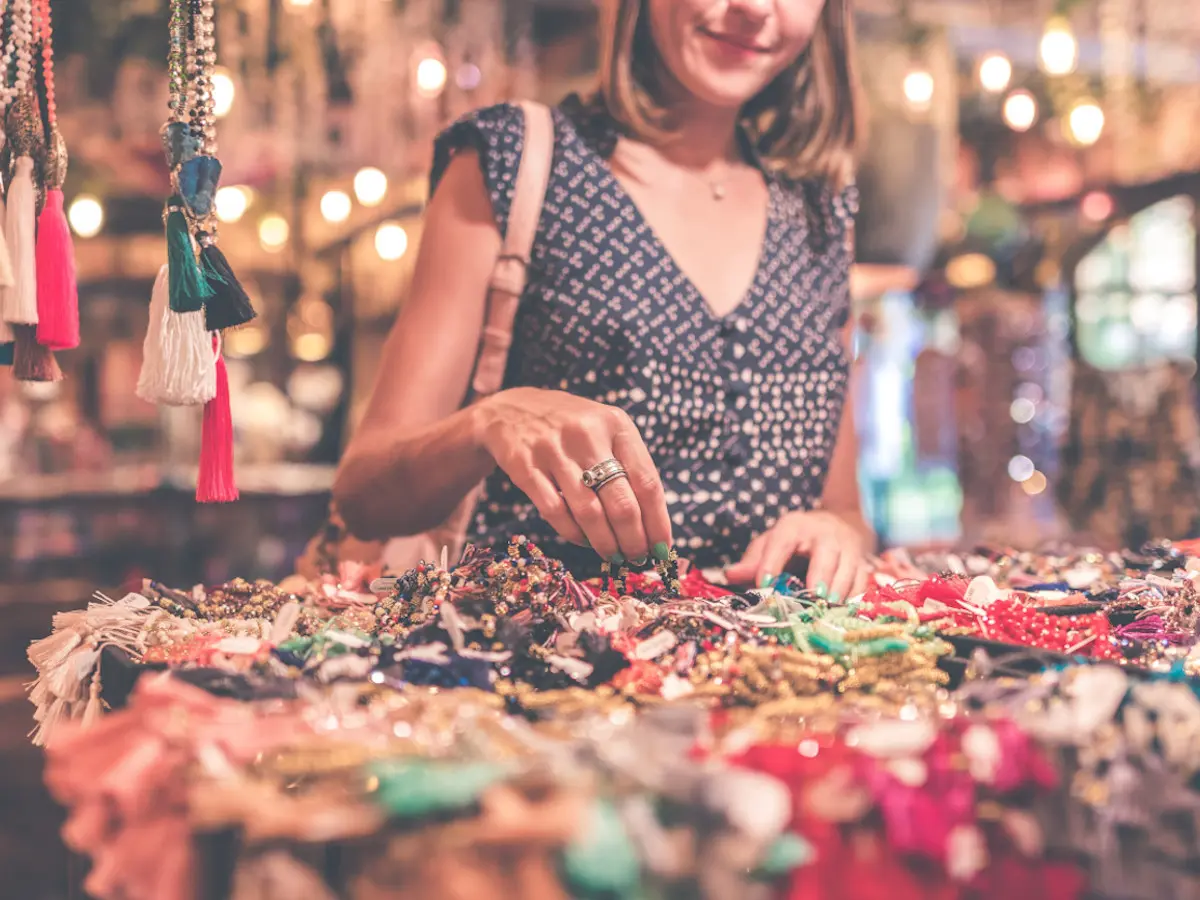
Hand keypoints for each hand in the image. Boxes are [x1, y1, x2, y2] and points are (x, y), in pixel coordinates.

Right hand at [475, 387, 671, 563]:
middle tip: (638, 558)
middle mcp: (587, 435)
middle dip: (634, 539)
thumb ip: (628, 466)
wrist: (510, 409)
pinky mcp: (525, 466)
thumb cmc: (571, 428)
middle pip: (621, 502)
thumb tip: (652, 524)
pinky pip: (555, 512)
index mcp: (616, 424)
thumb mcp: (605, 430)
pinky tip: (585, 541)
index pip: (647, 481)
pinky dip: (574, 534)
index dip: (658, 521)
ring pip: (589, 513)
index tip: (662, 547)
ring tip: (614, 556)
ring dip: (606, 543)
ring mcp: (553, 450)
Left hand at [725, 509, 872, 600]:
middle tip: (814, 597)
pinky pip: (864, 580)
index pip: (782, 541)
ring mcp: (847, 546)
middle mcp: (824, 532)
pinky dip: (856, 596)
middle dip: (820, 575)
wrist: (835, 525)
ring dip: (840, 589)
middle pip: (826, 552)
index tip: (763, 583)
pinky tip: (845, 611)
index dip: (772, 561)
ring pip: (849, 567)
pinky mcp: (863, 560)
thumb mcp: (771, 543)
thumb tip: (730, 575)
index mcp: (794, 526)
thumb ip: (752, 560)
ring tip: (830, 608)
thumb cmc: (794, 540)